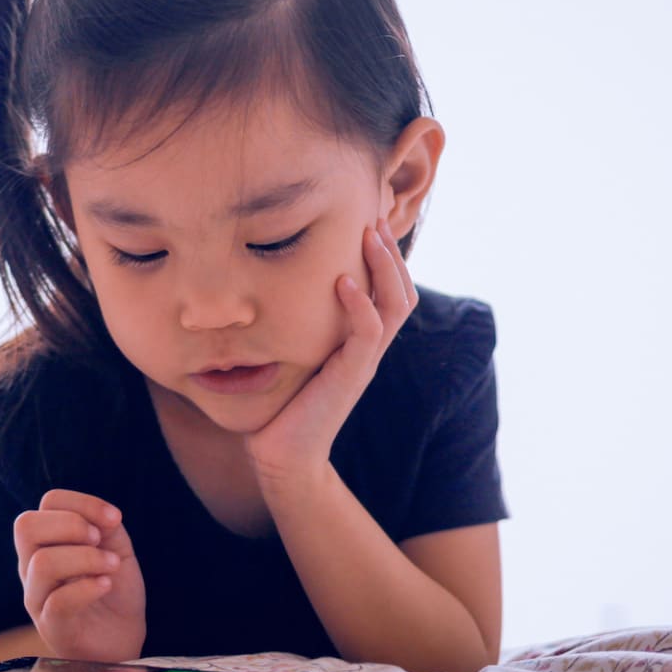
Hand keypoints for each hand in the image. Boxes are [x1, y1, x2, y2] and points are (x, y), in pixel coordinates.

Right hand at [13, 489, 146, 661]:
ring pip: (42, 563)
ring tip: (112, 565)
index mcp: (46, 542)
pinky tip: (106, 585)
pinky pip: (58, 601)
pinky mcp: (51, 627)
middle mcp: (32, 566)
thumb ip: (107, 526)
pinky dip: (88, 588)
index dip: (82, 503)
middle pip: (26, 526)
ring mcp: (36, 598)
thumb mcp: (115, 549)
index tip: (114, 519)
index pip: (48, 503)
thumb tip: (105, 515)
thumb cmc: (113, 590)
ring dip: (87, 558)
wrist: (122, 638)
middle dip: (71, 525)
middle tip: (99, 540)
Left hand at [248, 218, 417, 492]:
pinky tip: (341, 281)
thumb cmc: (283, 403)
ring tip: (368, 236)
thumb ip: (299, 325)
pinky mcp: (350, 376)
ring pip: (394, 306)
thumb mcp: (294, 353)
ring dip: (384, 267)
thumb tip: (269, 284)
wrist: (283, 454)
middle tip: (376, 217)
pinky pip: (367, 334)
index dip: (387, 257)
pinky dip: (359, 305)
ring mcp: (363, 362)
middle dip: (391, 252)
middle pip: (402, 292)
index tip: (370, 221)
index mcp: (360, 342)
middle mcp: (369, 349)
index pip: (391, 292)